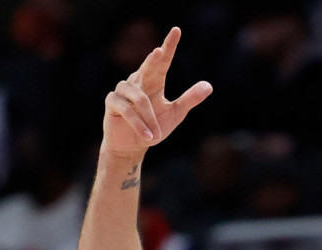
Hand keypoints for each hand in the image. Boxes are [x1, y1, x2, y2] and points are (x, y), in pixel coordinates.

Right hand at [102, 27, 212, 158]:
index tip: (177, 30)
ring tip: (157, 134)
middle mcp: (138, 82)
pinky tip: (148, 135)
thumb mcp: (176, 113)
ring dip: (149, 117)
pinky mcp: (112, 103)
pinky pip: (126, 109)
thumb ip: (190, 99)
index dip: (169, 46)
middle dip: (153, 60)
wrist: (133, 146)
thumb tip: (209, 85)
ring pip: (139, 98)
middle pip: (147, 67)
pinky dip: (138, 123)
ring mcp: (123, 91)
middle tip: (159, 51)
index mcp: (154, 81)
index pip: (163, 61)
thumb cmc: (154, 127)